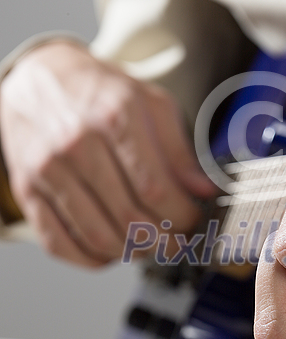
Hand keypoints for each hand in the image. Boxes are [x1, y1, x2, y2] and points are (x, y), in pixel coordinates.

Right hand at [0, 41, 214, 266]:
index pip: (155, 188)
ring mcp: (48, 170)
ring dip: (134, 252)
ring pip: (97, 236)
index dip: (182, 214)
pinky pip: (58, 243)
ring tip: (152, 246)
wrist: (41, 79)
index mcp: (116, 117)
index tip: (194, 219)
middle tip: (179, 241)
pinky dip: (92, 260)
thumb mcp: (152, 105)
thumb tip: (205, 190)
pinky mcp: (27, 190)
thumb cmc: (103, 93)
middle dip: (164, 240)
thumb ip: (180, 150)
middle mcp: (77, 143)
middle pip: (129, 217)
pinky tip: (114, 251)